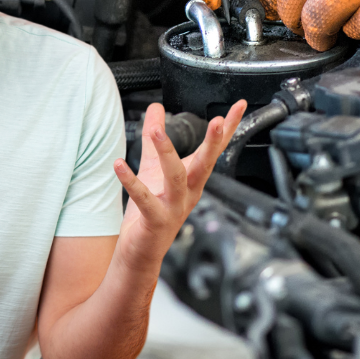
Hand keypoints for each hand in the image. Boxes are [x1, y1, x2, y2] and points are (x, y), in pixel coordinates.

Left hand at [112, 101, 246, 274]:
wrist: (141, 252)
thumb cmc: (150, 212)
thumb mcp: (152, 168)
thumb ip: (153, 138)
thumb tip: (156, 109)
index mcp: (192, 178)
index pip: (214, 149)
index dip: (228, 128)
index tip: (239, 106)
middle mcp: (188, 192)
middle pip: (205, 163)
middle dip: (213, 143)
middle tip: (218, 121)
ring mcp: (174, 207)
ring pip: (177, 178)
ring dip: (168, 154)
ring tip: (158, 132)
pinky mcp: (156, 220)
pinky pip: (145, 199)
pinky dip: (132, 182)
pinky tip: (120, 165)